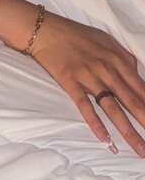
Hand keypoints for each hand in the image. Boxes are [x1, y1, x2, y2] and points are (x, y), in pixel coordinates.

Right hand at [31, 11, 144, 155]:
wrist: (45, 30)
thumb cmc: (75, 33)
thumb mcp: (104, 38)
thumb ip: (123, 55)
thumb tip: (136, 71)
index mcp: (116, 59)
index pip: (140, 87)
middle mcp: (106, 69)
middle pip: (131, 101)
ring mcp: (88, 77)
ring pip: (113, 108)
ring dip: (128, 131)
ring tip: (140, 149)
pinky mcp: (71, 83)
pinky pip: (85, 106)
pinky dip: (96, 123)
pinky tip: (105, 140)